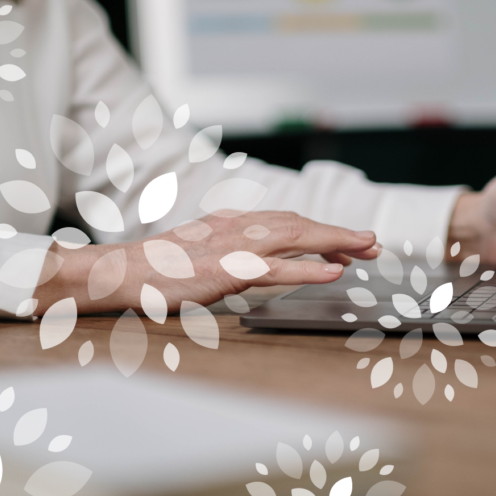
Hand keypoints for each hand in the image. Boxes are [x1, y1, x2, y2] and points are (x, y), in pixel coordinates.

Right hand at [34, 212, 379, 315]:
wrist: (122, 273)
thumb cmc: (156, 271)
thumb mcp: (199, 255)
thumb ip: (229, 255)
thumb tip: (257, 264)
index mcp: (232, 223)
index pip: (287, 221)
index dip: (321, 230)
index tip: (348, 242)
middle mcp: (238, 227)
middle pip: (300, 224)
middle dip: (339, 233)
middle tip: (373, 244)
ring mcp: (233, 246)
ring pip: (296, 237)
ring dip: (336, 242)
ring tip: (366, 250)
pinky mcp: (228, 269)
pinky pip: (277, 267)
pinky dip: (309, 268)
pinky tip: (334, 271)